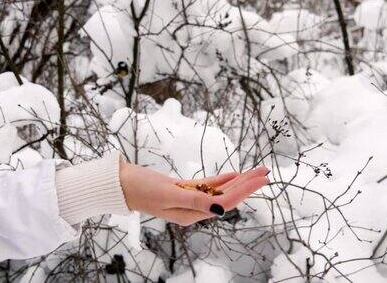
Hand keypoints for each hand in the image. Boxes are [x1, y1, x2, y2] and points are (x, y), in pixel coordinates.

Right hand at [119, 161, 268, 225]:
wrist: (121, 184)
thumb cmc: (141, 189)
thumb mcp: (168, 194)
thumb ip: (195, 200)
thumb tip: (221, 209)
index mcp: (191, 214)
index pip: (225, 202)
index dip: (245, 191)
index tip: (260, 179)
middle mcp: (193, 209)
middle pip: (226, 196)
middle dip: (247, 185)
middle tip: (266, 172)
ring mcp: (189, 199)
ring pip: (219, 189)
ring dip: (238, 180)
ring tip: (256, 171)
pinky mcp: (183, 189)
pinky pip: (207, 185)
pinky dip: (221, 179)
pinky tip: (235, 174)